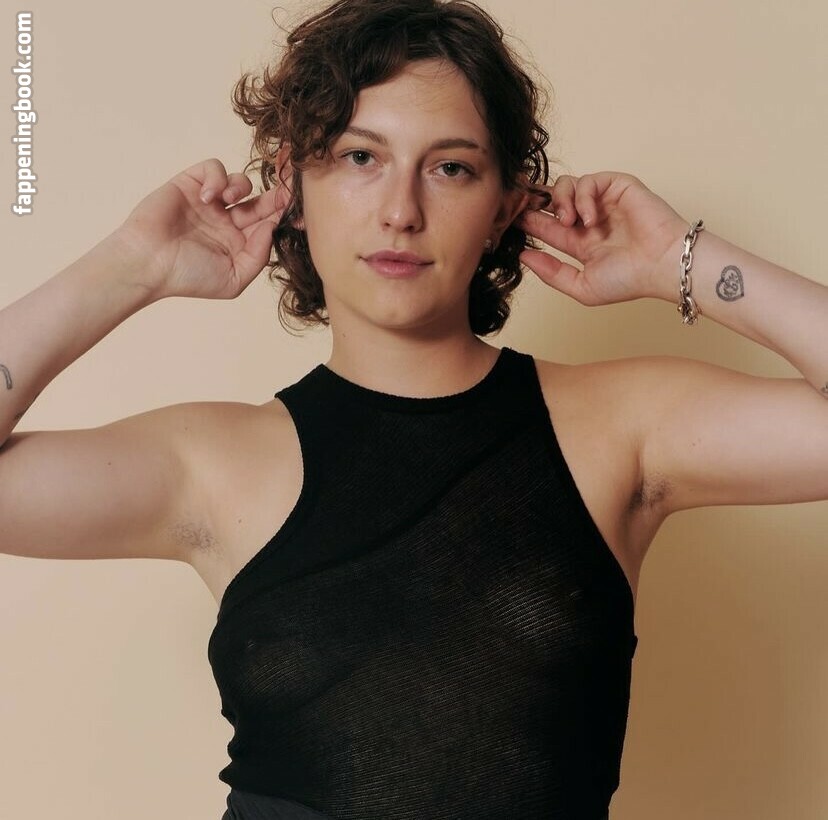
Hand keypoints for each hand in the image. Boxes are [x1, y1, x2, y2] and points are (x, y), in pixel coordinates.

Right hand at [115, 153, 290, 300]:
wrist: (148, 264)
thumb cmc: (187, 277)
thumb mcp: (234, 279)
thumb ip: (258, 256)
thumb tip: (272, 228)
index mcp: (238, 243)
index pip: (268, 223)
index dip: (283, 214)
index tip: (298, 209)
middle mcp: (226, 222)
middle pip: (260, 201)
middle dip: (276, 194)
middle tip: (288, 187)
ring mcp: (209, 202)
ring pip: (240, 182)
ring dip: (241, 187)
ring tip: (229, 201)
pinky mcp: (190, 183)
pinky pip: (214, 167)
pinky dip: (217, 177)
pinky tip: (209, 197)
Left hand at [517, 172, 687, 305]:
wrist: (661, 266)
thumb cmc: (629, 280)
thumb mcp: (581, 286)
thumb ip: (551, 273)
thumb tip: (522, 256)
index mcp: (578, 242)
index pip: (545, 225)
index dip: (527, 221)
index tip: (510, 221)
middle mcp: (587, 219)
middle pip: (550, 200)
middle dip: (533, 202)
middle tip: (523, 210)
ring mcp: (602, 202)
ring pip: (565, 185)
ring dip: (560, 201)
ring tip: (568, 221)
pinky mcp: (617, 186)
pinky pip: (588, 180)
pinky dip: (583, 197)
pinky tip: (589, 218)